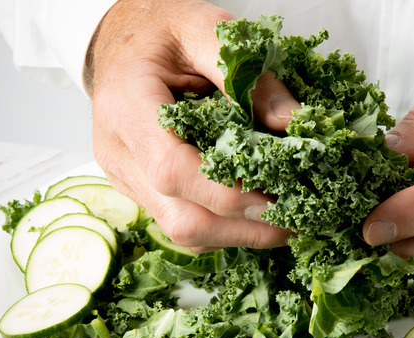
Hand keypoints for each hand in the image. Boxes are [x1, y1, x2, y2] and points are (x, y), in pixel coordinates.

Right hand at [87, 0, 297, 250]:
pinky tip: (254, 213)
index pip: (172, 170)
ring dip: (237, 233)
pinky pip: (181, 222)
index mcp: (125, 106)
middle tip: (294, 222)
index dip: (228, 193)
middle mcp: (118, 152)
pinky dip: (222, 225)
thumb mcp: (205, 28)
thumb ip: (249, 75)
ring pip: (181, 230)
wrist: (120, 41)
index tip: (278, 198)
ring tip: (283, 222)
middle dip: (242, 227)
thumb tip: (293, 123)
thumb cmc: (159, 32)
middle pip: (179, 217)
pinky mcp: (139, 189)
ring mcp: (125, 177)